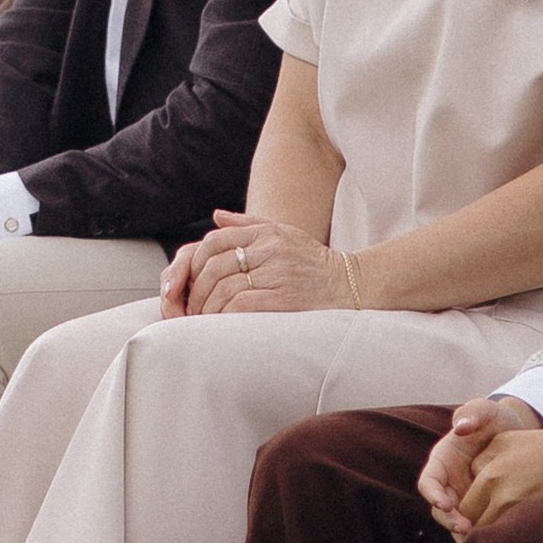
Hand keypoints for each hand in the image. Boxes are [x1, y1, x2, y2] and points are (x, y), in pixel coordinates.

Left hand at [168, 212, 354, 317]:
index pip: (215, 241)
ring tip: (203, 319)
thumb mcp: (284, 233)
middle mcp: (271, 249)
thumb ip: (248, 224)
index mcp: (267, 232)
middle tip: (190, 306)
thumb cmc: (314, 263)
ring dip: (207, 307)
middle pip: (215, 265)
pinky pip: (241, 305)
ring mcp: (279, 273)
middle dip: (196, 289)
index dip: (195, 263)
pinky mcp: (285, 298)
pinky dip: (225, 316)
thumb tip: (215, 217)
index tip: (190, 282)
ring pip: (225, 287)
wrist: (352, 286)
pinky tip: (222, 325)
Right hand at [419, 394, 542, 534]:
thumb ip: (472, 414)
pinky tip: (495, 535)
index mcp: (442, 460)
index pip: (429, 482)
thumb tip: (460, 428)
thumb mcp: (484, 410)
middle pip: (440, 507)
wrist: (514, 430)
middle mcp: (448, 481)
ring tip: (479, 537)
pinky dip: (481, 531)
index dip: (433, 495)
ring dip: (463, 531)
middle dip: (449, 520)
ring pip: (456, 520)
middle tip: (465, 529)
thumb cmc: (494, 418)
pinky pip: (476, 522)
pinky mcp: (479, 505)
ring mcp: (463, 495)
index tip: (446, 504)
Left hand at [455, 408, 542, 530]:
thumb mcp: (503, 442)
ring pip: (495, 538)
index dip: (461, 516)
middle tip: (475, 530)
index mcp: (491, 478)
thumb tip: (466, 484)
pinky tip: (515, 534)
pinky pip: (516, 538)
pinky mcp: (541, 522)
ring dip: (492, 538)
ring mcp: (524, 512)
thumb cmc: (540, 446)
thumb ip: (478, 463)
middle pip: (476, 528)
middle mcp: (504, 498)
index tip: (465, 517)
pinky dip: (511, 539)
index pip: (464, 510)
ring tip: (495, 534)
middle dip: (473, 530)